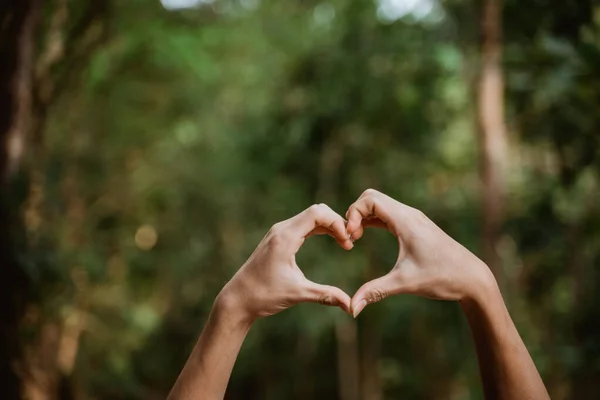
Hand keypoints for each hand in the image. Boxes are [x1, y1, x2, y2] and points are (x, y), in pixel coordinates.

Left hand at [216, 204, 353, 319]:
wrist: (237, 300)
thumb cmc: (263, 295)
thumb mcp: (298, 293)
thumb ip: (326, 295)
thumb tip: (352, 306)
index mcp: (285, 237)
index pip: (317, 213)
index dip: (337, 223)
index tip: (348, 243)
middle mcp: (281, 230)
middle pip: (316, 211)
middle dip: (336, 222)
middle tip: (349, 242)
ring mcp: (278, 233)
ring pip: (310, 217)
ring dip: (329, 225)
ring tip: (344, 242)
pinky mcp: (277, 239)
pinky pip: (303, 225)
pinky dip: (319, 229)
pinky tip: (331, 240)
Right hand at [345, 189, 496, 316]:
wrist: (472, 278)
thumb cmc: (442, 278)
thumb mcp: (405, 283)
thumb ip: (375, 292)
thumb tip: (352, 309)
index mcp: (406, 221)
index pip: (370, 200)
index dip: (353, 214)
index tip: (352, 238)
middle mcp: (409, 214)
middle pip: (371, 197)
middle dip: (354, 213)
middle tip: (351, 237)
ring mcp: (412, 219)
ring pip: (378, 204)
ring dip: (363, 217)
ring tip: (355, 239)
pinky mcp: (414, 226)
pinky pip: (387, 214)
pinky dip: (372, 221)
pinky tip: (365, 236)